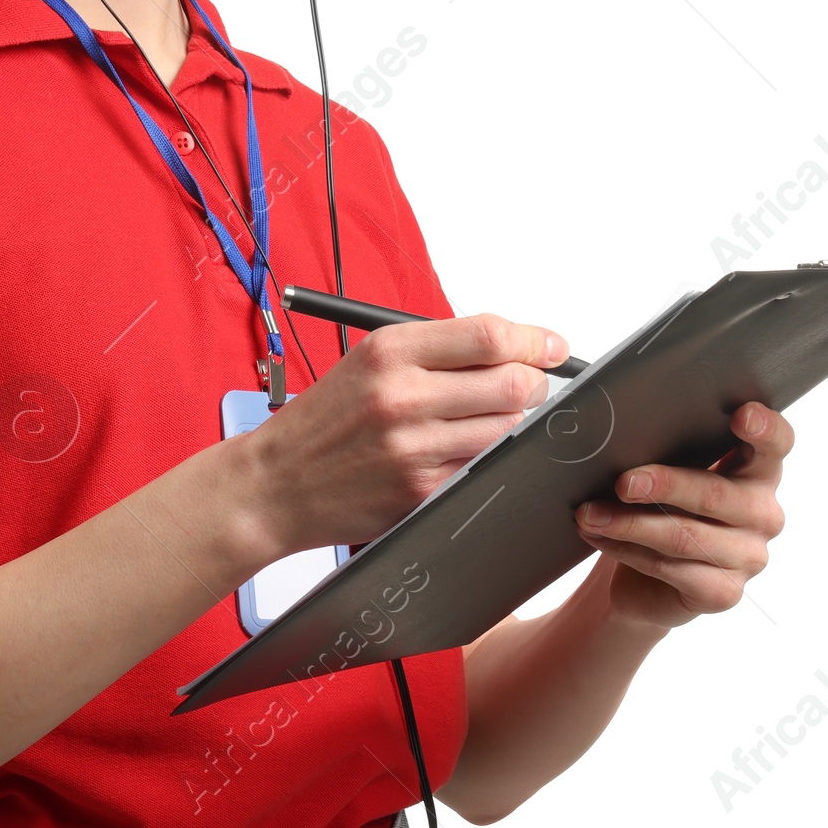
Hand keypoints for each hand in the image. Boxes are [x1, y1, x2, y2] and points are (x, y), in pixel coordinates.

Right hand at [239, 314, 567, 558]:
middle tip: (530, 385)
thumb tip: (512, 347)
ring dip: (512, 424)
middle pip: (512, 383)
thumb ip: (437, 350)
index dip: (534, 340)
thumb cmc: (326, 420)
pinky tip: (462, 452)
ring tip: (484, 421)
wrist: (275, 483)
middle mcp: (401, 395)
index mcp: (389, 350)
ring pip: (506, 430)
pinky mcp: (420, 491)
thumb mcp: (368, 362)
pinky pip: (482, 467)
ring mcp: (413, 447)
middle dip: (533, 384)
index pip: (489, 336)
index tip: (552, 347)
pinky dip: (486, 458)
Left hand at [572, 401, 791, 630]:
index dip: (764, 428)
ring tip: (589, 512)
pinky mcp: (723, 593)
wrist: (648, 578)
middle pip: (715, 494)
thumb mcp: (671, 471)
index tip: (741, 415)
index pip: (777, 444)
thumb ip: (670, 449)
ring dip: (629, 523)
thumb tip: (625, 431)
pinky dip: (626, 550)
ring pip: (684, 536)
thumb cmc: (663, 507)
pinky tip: (599, 536)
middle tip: (623, 482)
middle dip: (664, 485)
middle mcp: (763, 514)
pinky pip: (670, 569)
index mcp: (759, 471)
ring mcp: (749, 557)